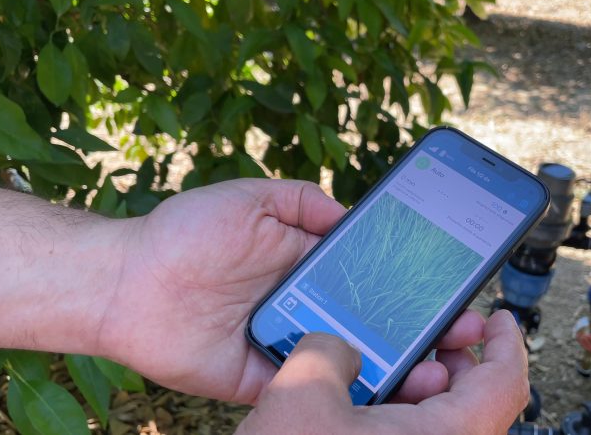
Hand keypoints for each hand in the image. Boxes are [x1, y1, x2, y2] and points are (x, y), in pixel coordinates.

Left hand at [99, 179, 486, 403]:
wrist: (125, 283)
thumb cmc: (185, 234)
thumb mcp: (251, 197)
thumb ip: (303, 201)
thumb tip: (351, 213)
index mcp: (306, 264)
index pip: (372, 275)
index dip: (412, 283)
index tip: (453, 287)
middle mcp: (305, 304)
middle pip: (373, 320)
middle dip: (422, 328)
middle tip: (464, 334)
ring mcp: (289, 343)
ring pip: (353, 359)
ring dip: (396, 364)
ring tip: (440, 368)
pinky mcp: (266, 378)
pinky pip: (313, 388)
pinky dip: (348, 393)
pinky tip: (388, 392)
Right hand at [236, 310, 528, 433]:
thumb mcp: (301, 395)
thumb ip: (328, 349)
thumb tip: (335, 347)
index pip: (505, 384)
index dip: (505, 342)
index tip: (495, 319)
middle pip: (475, 402)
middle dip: (453, 361)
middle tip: (431, 337)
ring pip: (443, 426)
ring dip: (420, 390)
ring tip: (383, 372)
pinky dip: (400, 418)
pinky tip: (361, 406)